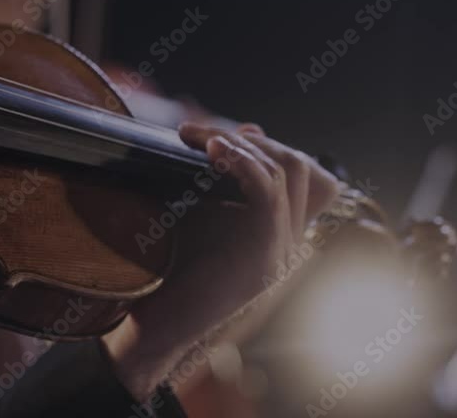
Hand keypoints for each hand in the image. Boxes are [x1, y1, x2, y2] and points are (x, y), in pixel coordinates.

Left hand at [102, 122, 342, 399]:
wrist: (160, 324)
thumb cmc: (172, 271)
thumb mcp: (201, 215)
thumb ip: (220, 182)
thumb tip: (236, 134)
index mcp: (279, 233)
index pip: (296, 173)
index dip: (264, 145)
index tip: (220, 137)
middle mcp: (290, 241)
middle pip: (296, 166)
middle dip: (250, 139)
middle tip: (199, 133)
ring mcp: (283, 248)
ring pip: (286, 171)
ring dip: (239, 144)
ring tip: (198, 138)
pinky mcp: (265, 251)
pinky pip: (269, 190)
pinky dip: (242, 161)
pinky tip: (213, 150)